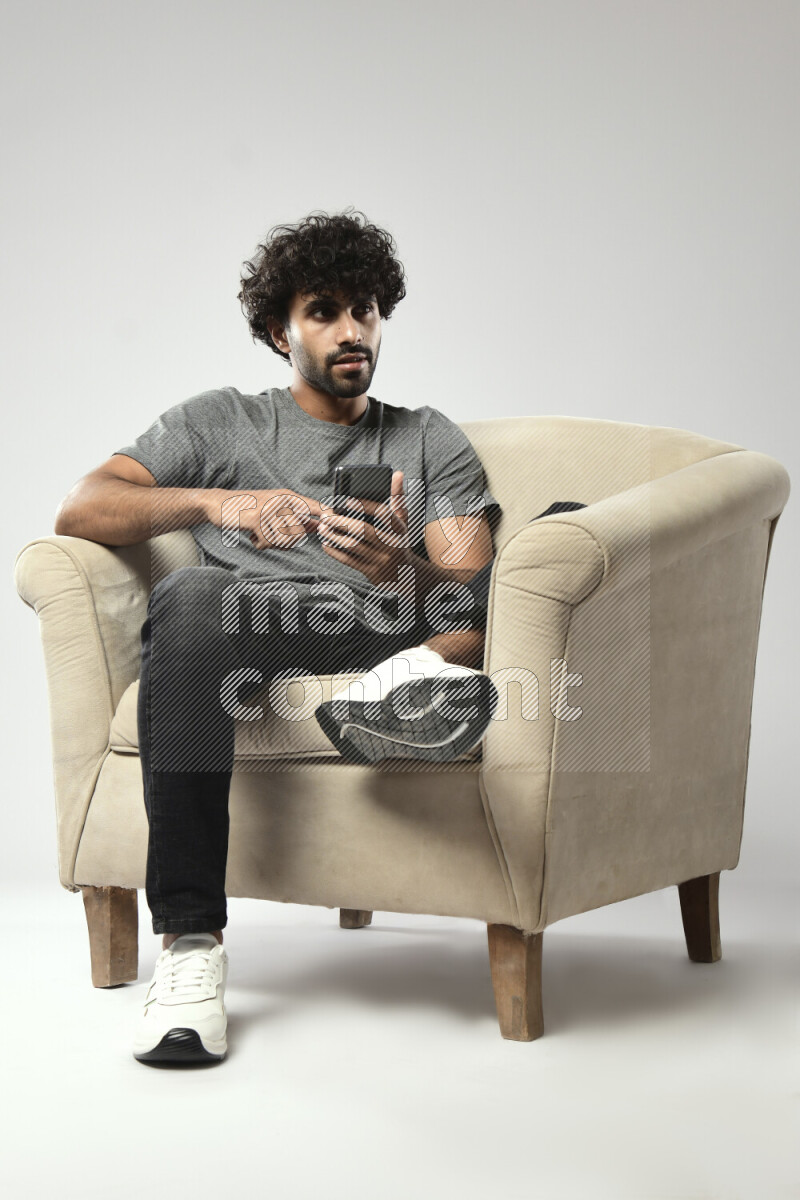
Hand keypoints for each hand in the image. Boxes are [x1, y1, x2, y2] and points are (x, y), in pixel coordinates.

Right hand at [205, 487, 321, 549]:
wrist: (218, 504)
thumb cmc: (247, 508)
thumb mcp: (274, 509)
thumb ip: (296, 518)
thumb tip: (318, 525)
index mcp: (288, 497)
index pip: (315, 506)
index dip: (328, 515)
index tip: (333, 522)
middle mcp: (281, 500)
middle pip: (299, 534)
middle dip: (286, 542)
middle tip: (271, 536)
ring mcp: (270, 509)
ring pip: (284, 540)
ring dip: (272, 543)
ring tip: (261, 534)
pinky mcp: (257, 519)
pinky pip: (268, 542)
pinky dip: (259, 544)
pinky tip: (252, 534)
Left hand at [317, 470, 413, 585]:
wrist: (405, 575)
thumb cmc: (399, 541)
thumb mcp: (402, 521)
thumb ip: (398, 498)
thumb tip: (397, 473)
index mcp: (399, 529)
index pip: (383, 513)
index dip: (365, 505)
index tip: (346, 499)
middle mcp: (392, 544)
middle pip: (363, 530)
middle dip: (341, 521)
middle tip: (325, 515)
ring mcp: (382, 560)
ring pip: (354, 545)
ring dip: (335, 536)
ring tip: (322, 528)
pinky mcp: (372, 572)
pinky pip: (350, 561)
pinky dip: (336, 552)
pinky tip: (326, 544)